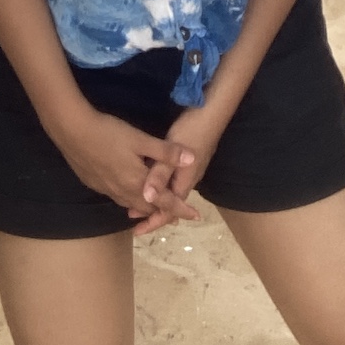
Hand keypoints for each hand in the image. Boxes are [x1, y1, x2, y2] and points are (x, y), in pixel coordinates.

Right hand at [51, 106, 199, 232]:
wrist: (72, 131)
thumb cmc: (109, 133)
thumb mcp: (140, 140)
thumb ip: (166, 151)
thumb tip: (193, 159)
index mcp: (137, 183)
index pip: (164, 202)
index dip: (180, 208)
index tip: (195, 216)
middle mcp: (123, 192)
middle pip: (147, 208)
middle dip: (163, 211)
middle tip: (176, 214)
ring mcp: (107, 189)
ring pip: (131, 205)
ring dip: (145, 207)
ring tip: (154, 208)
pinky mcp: (95, 184)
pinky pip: (118, 198)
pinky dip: (129, 200)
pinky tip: (127, 192)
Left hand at [127, 105, 225, 232]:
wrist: (212, 112)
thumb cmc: (191, 131)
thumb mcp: (172, 152)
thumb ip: (160, 174)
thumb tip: (147, 198)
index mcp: (183, 182)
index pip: (168, 210)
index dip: (153, 221)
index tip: (136, 231)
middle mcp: (188, 180)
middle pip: (170, 204)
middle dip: (152, 213)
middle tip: (133, 220)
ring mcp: (190, 170)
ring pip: (171, 192)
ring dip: (156, 200)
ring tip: (138, 204)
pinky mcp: (188, 160)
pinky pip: (172, 181)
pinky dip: (160, 186)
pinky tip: (151, 180)